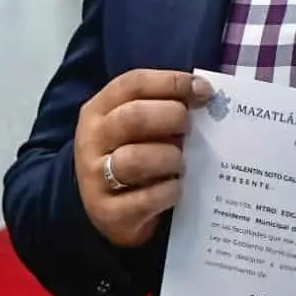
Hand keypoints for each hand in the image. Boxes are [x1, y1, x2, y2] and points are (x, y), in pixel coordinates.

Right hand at [74, 68, 211, 247]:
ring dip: (170, 158)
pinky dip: (168, 192)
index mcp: (99, 110)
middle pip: (133, 117)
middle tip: (189, 129)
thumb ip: (163, 107)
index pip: (133, 84)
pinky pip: (145, 199)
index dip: (172, 83)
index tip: (203, 91)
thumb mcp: (138, 127)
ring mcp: (95, 178)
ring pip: (135, 159)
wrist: (106, 210)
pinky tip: (175, 188)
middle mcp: (92, 140)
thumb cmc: (133, 156)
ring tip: (180, 164)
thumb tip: (203, 93)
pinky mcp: (108, 213)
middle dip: (172, 118)